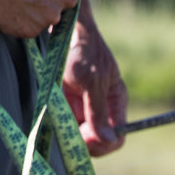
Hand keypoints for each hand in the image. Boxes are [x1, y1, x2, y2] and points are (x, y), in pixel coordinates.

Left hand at [62, 0, 126, 156]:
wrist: (64, 29)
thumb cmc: (81, 50)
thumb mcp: (91, 81)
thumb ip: (98, 111)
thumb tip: (108, 140)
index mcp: (116, 101)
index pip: (117, 139)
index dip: (102, 145)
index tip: (85, 139)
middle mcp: (102, 108)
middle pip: (98, 142)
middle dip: (85, 142)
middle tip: (68, 133)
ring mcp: (86, 107)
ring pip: (80, 137)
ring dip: (71, 133)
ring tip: (62, 117)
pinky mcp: (70, 104)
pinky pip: (68, 125)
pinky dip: (62, 124)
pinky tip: (57, 112)